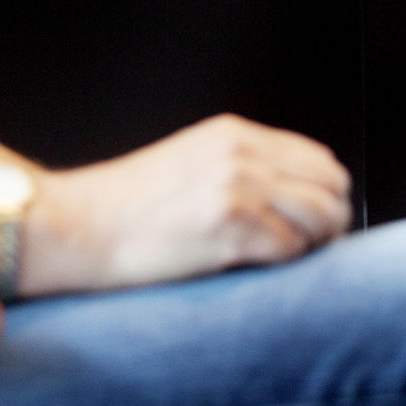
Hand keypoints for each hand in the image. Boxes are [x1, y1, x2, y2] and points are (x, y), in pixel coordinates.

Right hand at [16, 114, 352, 295]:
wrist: (74, 227)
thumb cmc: (123, 208)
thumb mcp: (189, 164)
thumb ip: (241, 169)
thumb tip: (294, 201)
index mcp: (233, 135)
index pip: (318, 159)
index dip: (325, 195)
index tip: (314, 223)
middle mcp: (241, 155)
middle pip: (331, 186)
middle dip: (329, 222)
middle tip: (307, 249)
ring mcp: (237, 189)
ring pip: (321, 218)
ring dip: (313, 246)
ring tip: (283, 262)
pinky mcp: (228, 229)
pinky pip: (290, 250)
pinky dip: (284, 266)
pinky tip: (254, 270)